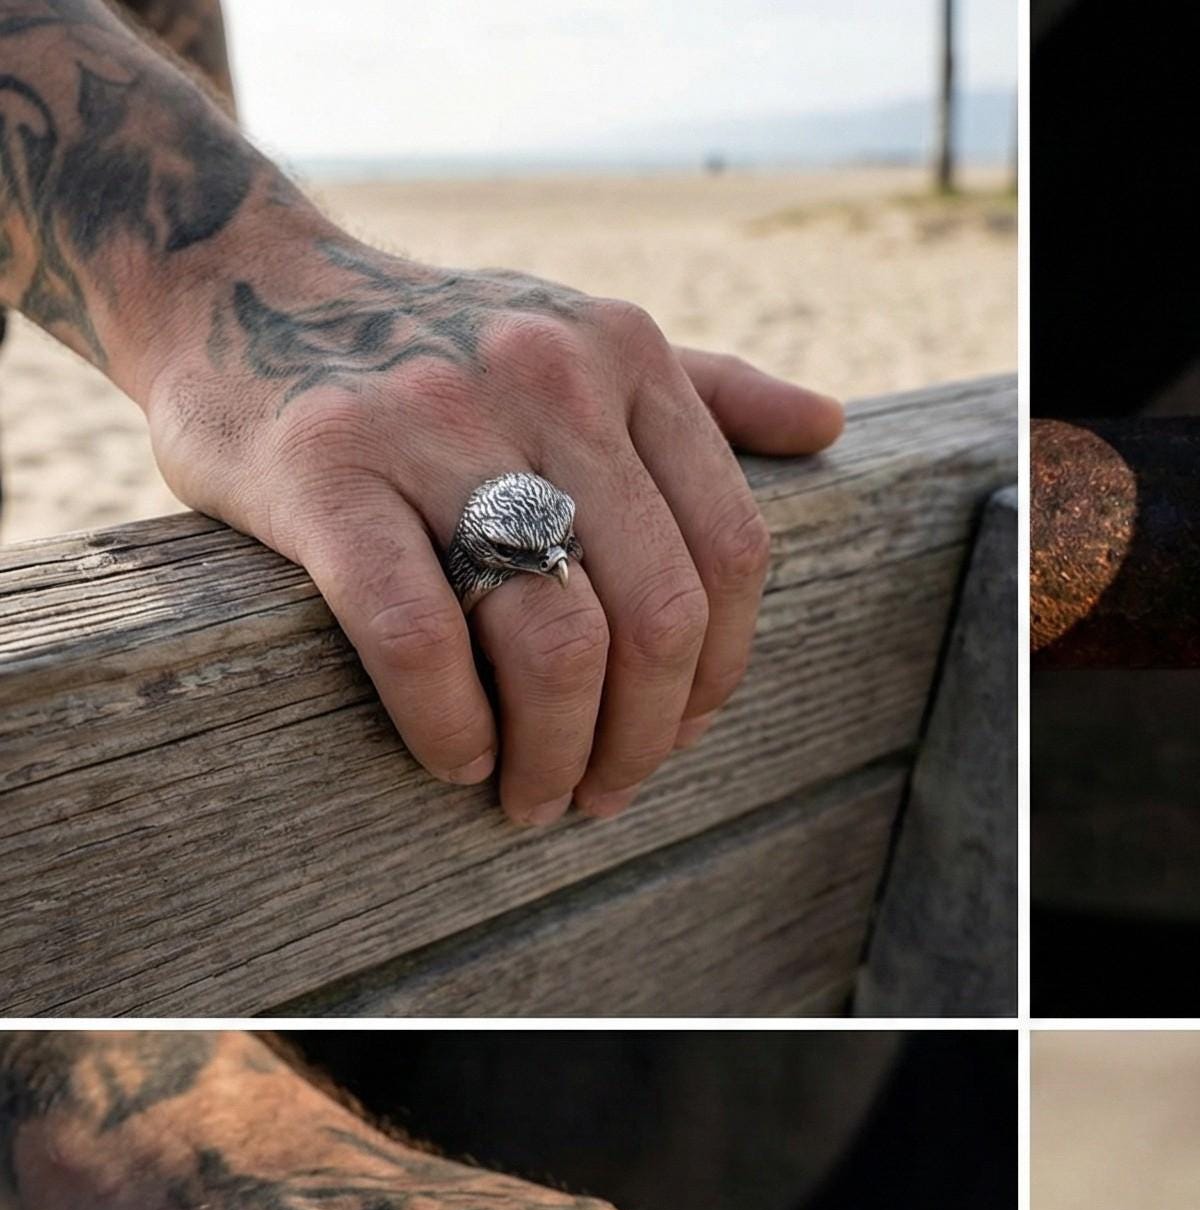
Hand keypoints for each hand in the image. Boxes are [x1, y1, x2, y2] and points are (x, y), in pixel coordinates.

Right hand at [143, 228, 843, 823]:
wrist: (232, 285)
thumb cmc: (431, 352)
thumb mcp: (580, 340)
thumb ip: (710, 390)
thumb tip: (829, 423)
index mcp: (623, 357)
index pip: (731, 554)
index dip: (717, 674)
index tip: (676, 734)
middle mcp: (545, 377)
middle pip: (656, 615)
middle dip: (642, 738)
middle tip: (603, 793)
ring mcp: (432, 421)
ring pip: (555, 641)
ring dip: (555, 753)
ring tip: (531, 796)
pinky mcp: (324, 471)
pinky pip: (421, 639)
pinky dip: (450, 727)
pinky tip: (455, 759)